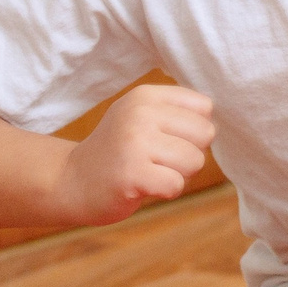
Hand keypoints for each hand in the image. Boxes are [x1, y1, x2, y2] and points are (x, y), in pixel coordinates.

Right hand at [58, 84, 214, 224]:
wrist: (72, 181)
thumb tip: (216, 121)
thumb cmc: (119, 151)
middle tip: (156, 159)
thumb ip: (178, 111)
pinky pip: (176, 185)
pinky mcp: (131, 174)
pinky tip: (142, 186)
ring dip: (177, 174)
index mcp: (146, 95)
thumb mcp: (142, 116)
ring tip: (148, 171)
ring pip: (194, 161)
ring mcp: (134, 142)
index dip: (193, 130)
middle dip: (188, 154)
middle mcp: (140, 113)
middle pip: (205, 134)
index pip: (204, 107)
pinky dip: (165, 191)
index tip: (166, 138)